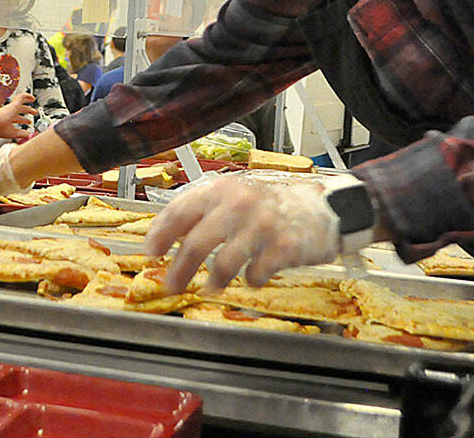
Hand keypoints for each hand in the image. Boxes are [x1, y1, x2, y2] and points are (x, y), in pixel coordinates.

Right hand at [0, 93, 36, 139]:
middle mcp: (10, 113)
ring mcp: (12, 108)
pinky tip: (32, 97)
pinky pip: (21, 96)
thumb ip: (21, 134)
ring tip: (33, 100)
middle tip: (34, 112)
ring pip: (21, 102)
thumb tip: (28, 134)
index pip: (18, 119)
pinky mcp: (14, 103)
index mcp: (9, 120)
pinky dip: (27, 96)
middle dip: (28, 111)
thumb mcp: (12, 133)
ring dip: (27, 101)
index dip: (24, 120)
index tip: (29, 122)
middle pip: (21, 110)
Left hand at [144, 174, 339, 292]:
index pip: (180, 210)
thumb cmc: (272, 204)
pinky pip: (255, 274)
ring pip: (224, 264)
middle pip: (197, 243)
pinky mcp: (284, 247)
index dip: (160, 234)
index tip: (150, 253)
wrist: (323, 207)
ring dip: (214, 280)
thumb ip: (204, 210)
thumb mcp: (236, 195)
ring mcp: (263, 226)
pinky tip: (254, 275)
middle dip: (179, 270)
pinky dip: (251, 279)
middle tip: (171, 285)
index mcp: (223, 188)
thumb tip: (165, 234)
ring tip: (212, 285)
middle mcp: (241, 204)